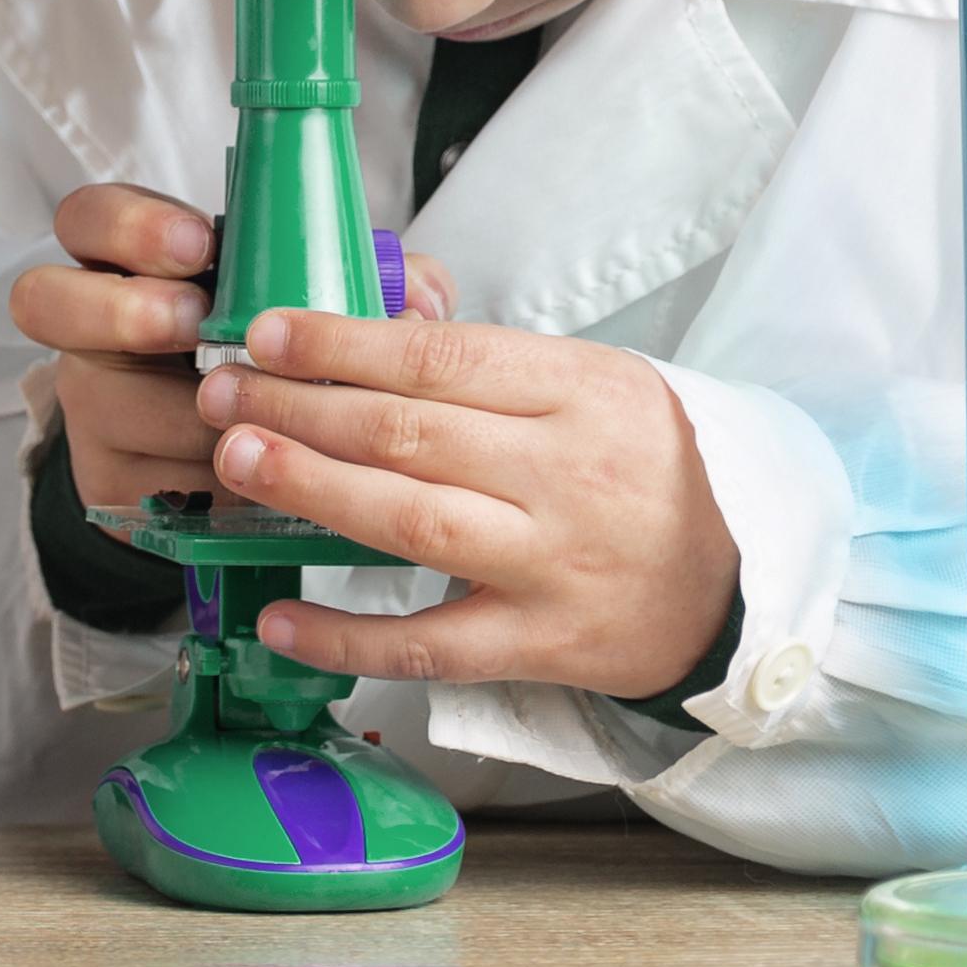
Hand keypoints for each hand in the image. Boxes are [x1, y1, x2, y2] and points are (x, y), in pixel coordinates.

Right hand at [7, 183, 453, 509]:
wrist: (243, 465)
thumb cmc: (279, 362)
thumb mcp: (319, 308)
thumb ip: (369, 283)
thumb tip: (419, 293)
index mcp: (138, 263)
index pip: (89, 217)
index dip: (130, 225)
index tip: (198, 243)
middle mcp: (94, 327)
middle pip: (43, 297)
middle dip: (122, 309)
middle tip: (191, 323)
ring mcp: (91, 402)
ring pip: (102, 398)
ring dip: (182, 409)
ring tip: (244, 414)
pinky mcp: (106, 477)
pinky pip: (141, 475)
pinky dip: (204, 475)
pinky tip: (249, 473)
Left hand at [198, 309, 738, 701]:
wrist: (745, 577)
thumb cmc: (647, 464)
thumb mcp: (594, 383)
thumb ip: (488, 360)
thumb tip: (373, 319)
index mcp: (580, 390)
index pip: (444, 358)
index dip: (345, 344)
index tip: (267, 334)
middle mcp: (565, 474)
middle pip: (413, 434)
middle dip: (303, 409)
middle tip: (221, 394)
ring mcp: (552, 563)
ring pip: (415, 524)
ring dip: (314, 491)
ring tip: (235, 461)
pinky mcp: (541, 644)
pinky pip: (433, 647)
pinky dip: (350, 638)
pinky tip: (280, 620)